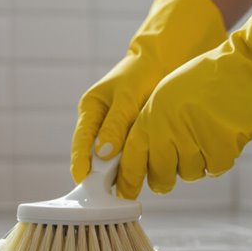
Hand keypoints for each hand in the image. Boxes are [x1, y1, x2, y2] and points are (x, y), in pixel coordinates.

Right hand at [71, 0, 225, 182]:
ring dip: (130, 171)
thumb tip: (102, 154)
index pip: (80, 143)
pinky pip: (138, 156)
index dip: (81, 164)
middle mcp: (102, 124)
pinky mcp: (139, 136)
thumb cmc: (145, 71)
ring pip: (120, 160)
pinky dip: (146, 163)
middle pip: (99, 158)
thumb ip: (116, 124)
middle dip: (108, 175)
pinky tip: (156, 170)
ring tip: (139, 184)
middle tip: (119, 191)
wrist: (171, 59)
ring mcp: (120, 132)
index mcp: (91, 110)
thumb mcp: (128, 95)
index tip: (84, 182)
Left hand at [116, 41, 251, 197]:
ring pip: (189, 174)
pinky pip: (214, 170)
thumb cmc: (206, 79)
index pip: (132, 158)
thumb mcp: (167, 94)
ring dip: (194, 164)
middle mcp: (171, 130)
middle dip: (162, 179)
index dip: (128, 180)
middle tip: (166, 176)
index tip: (126, 193)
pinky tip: (220, 137)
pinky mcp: (222, 150)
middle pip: (160, 175)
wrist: (246, 68)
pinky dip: (217, 160)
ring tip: (202, 138)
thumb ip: (152, 124)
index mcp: (153, 116)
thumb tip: (143, 158)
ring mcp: (197, 141)